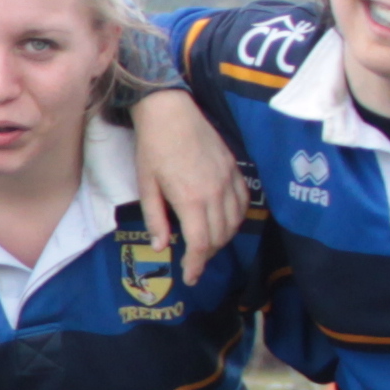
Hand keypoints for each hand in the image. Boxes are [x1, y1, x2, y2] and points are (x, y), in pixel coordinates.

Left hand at [128, 86, 246, 284]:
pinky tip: (225, 222)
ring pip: (235, 222)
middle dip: (208, 255)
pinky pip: (244, 202)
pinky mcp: (235, 168)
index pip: (200, 244)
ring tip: (208, 244)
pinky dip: (237, 218)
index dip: (197, 266)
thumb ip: (156, 219)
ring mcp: (228, 180)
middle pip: (219, 237)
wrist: (170, 111)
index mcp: (190, 200)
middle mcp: (215, 193)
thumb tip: (162, 246)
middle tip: (195, 261)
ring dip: (223, 239)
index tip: (191, 278)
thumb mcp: (146, 186)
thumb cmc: (152, 148)